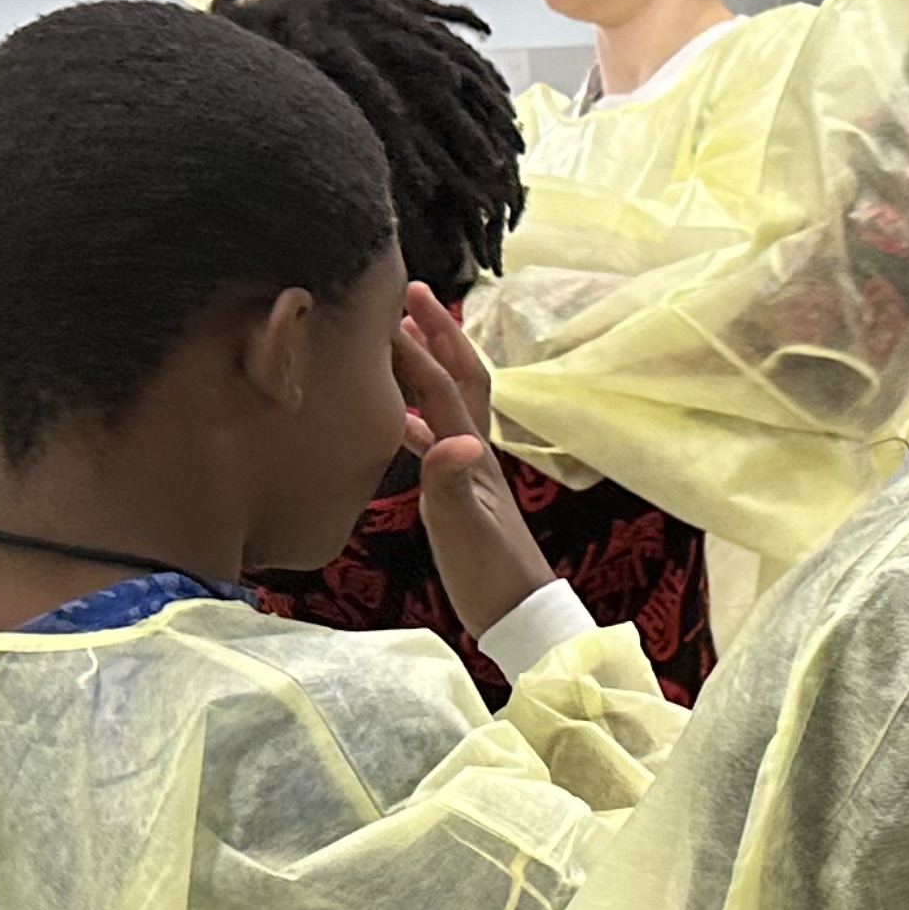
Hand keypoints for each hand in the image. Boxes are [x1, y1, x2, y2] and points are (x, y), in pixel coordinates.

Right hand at [397, 287, 552, 641]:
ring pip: (446, 403)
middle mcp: (473, 451)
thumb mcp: (463, 531)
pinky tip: (390, 418)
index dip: (419, 344)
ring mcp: (469, 469)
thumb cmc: (491, 576)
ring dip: (426, 367)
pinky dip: (412, 416)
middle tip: (412, 294)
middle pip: (458, 378)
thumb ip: (451, 485)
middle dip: (438, 334)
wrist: (518, 615)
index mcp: (472, 454)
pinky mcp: (460, 489)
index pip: (441, 387)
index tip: (396, 300)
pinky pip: (433, 437)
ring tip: (398, 338)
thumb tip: (453, 441)